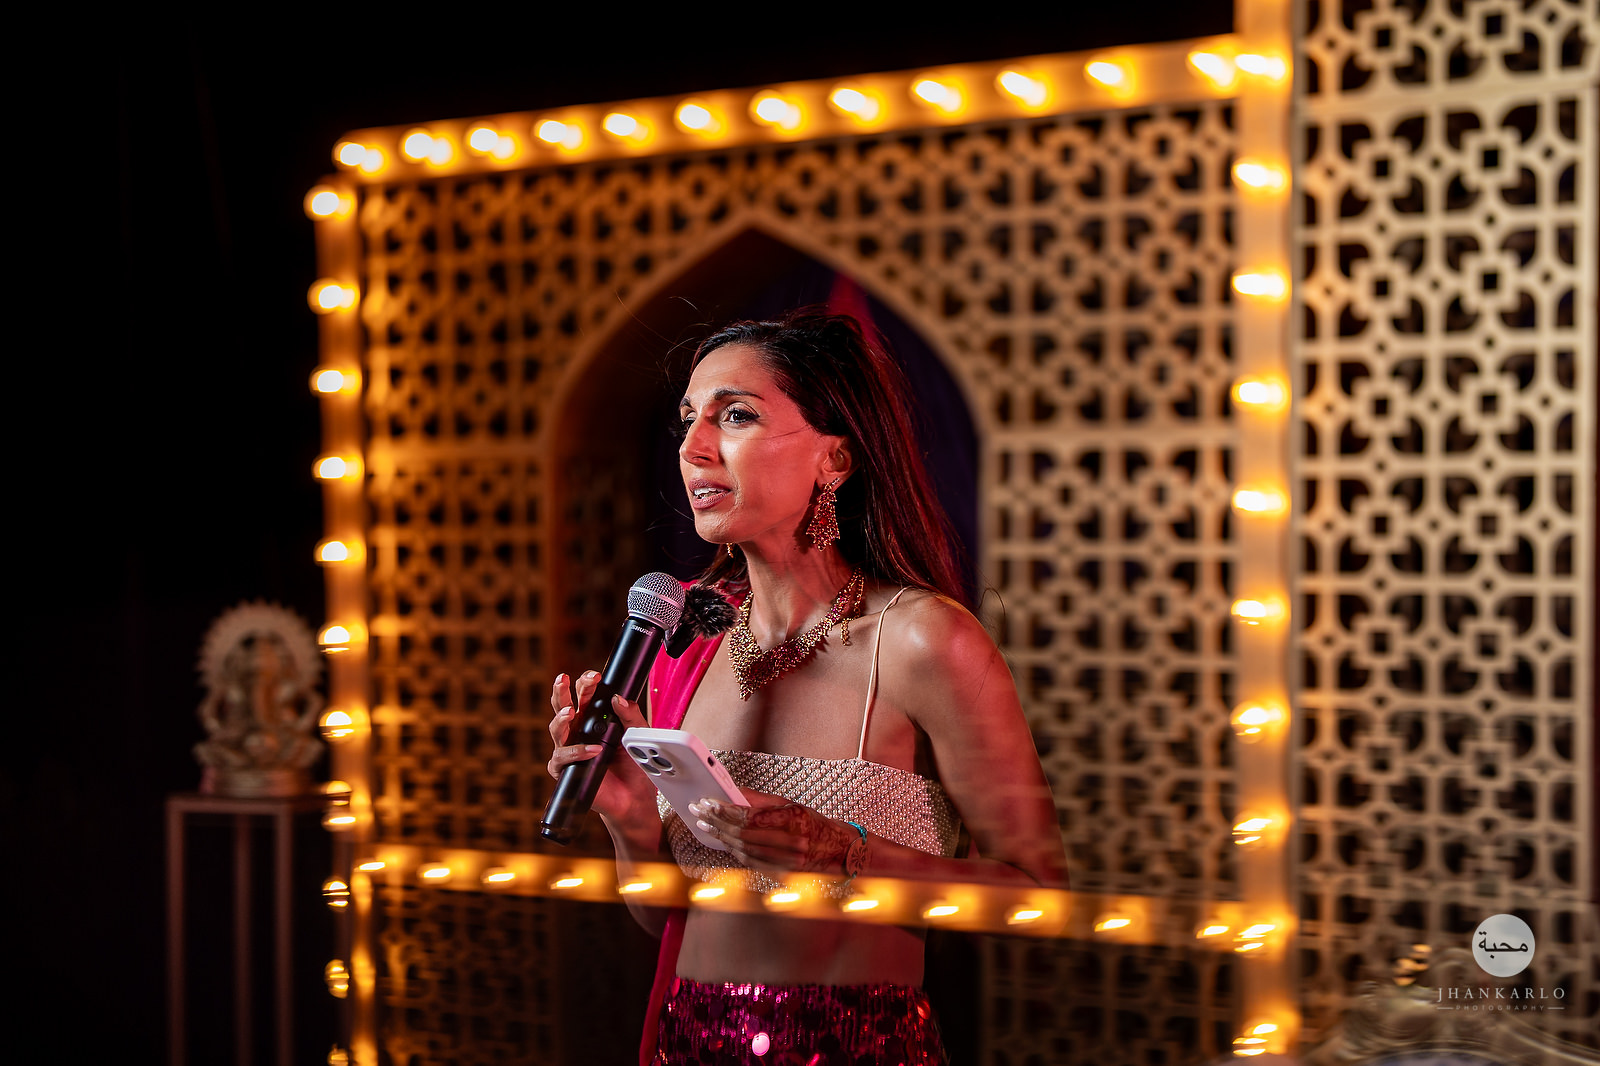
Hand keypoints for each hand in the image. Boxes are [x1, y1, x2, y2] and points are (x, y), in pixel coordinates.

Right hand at [547, 671, 652, 820]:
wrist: (634, 798)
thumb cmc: (633, 765)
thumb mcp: (638, 735)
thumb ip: (631, 716)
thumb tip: (618, 698)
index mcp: (593, 719)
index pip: (584, 695)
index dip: (586, 683)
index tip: (595, 676)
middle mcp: (578, 731)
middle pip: (563, 706)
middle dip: (562, 691)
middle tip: (565, 680)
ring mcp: (569, 750)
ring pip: (555, 728)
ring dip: (561, 718)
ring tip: (570, 711)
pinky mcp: (566, 770)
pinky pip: (563, 757)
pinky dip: (577, 752)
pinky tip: (593, 750)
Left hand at [688, 791, 859, 877]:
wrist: (838, 850)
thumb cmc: (813, 823)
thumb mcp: (790, 805)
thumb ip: (760, 801)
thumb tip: (734, 793)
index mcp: (793, 819)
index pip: (750, 815)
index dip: (725, 809)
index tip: (708, 802)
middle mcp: (790, 841)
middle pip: (743, 833)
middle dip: (717, 822)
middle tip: (699, 812)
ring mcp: (787, 861)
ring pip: (744, 850)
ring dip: (721, 837)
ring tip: (705, 825)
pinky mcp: (782, 873)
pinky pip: (751, 862)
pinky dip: (734, 852)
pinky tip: (723, 842)